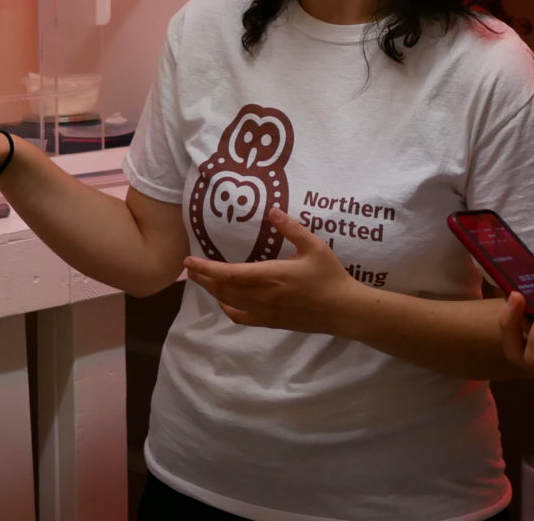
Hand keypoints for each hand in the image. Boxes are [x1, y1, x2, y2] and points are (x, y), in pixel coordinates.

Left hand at [182, 208, 364, 333]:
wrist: (343, 310)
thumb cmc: (330, 276)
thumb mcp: (314, 246)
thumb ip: (292, 228)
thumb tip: (272, 210)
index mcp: (270, 275)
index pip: (229, 273)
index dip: (206, 269)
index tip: (190, 261)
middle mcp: (262, 296)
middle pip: (223, 288)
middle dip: (203, 278)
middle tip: (189, 267)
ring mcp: (265, 311)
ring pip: (229, 302)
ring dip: (212, 291)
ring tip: (202, 280)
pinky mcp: (271, 322)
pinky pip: (242, 317)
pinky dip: (227, 308)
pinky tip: (225, 300)